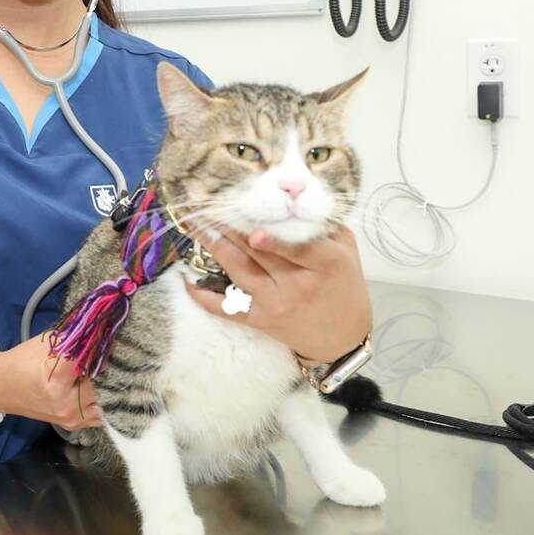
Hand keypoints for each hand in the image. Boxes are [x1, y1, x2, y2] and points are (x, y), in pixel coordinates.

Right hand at [0, 333, 102, 430]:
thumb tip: (103, 333)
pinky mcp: (73, 425)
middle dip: (107, 367)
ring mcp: (71, 418)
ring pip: (107, 401)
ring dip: (110, 386)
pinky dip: (105, 401)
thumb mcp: (48, 343)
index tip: (106, 337)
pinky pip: (100, 415)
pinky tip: (105, 388)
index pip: (92, 359)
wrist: (1, 388)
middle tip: (111, 356)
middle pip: (104, 381)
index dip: (101, 346)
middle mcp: (66, 402)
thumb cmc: (23, 361)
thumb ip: (76, 339)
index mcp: (58, 378)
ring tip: (109, 372)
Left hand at [184, 224, 371, 363]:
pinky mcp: (261, 320)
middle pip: (260, 255)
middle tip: (208, 207)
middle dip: (231, 229)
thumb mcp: (347, 252)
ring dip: (215, 247)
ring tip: (197, 226)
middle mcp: (298, 285)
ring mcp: (276, 304)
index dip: (274, 243)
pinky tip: (187, 281)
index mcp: (325, 265)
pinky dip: (205, 298)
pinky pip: (228, 309)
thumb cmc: (344, 285)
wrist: (341, 336)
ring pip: (240, 272)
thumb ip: (324, 227)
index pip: (299, 251)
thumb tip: (295, 198)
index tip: (254, 232)